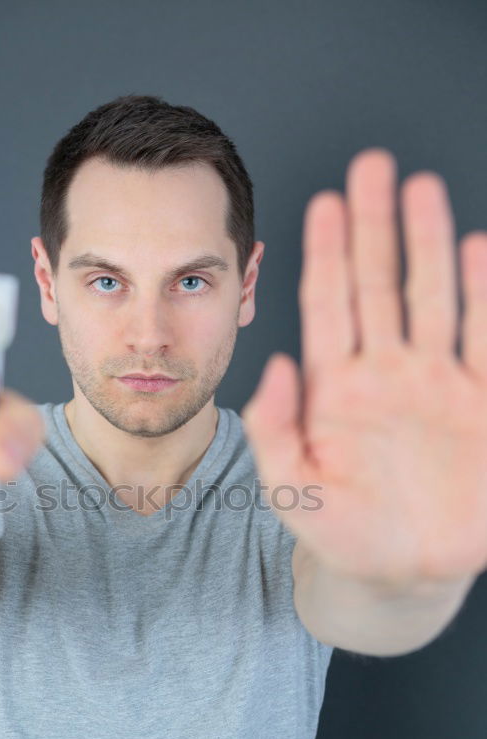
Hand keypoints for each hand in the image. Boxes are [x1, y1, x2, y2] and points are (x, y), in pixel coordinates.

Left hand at [241, 148, 486, 586]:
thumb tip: (273, 366)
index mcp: (335, 389)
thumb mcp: (293, 487)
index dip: (326, 254)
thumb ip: (276, 430)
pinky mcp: (480, 406)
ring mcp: (435, 385)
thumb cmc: (340, 531)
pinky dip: (485, 298)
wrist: (400, 573)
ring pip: (433, 299)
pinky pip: (486, 341)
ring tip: (420, 188)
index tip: (322, 201)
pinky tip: (478, 250)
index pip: (329, 305)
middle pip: (380, 284)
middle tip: (372, 164)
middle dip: (375, 226)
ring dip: (428, 244)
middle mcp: (385, 374)